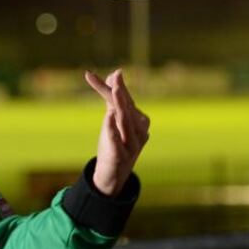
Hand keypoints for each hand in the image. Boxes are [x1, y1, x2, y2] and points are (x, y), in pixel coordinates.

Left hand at [84, 69, 149, 195]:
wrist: (114, 175)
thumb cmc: (116, 144)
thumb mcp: (113, 119)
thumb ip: (113, 98)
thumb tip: (115, 73)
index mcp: (137, 120)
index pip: (126, 100)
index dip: (118, 86)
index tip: (111, 72)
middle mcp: (138, 131)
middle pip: (127, 109)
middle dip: (120, 94)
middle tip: (116, 79)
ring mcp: (132, 145)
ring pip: (126, 124)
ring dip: (121, 108)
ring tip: (115, 93)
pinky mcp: (121, 157)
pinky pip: (118, 144)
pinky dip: (114, 132)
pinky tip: (109, 122)